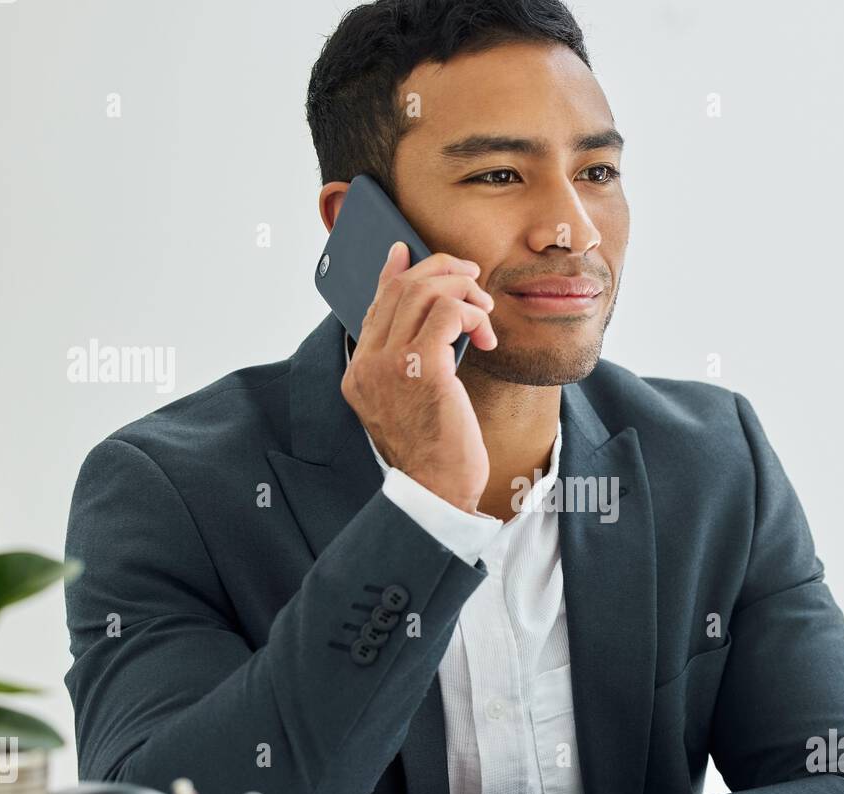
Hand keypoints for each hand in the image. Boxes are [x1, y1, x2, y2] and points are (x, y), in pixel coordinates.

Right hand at [340, 242, 497, 514]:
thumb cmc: (434, 451)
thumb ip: (412, 360)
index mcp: (358, 373)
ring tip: (484, 312)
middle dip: (440, 272)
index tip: (412, 252)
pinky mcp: (423, 369)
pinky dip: (471, 312)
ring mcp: (390, 366)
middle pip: (398, 289)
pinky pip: (448, 313)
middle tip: (472, 278)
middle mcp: (367, 365)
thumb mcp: (414, 402)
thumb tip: (432, 315)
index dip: (396, 273)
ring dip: (462, 291)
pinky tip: (485, 335)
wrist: (437, 492)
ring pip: (423, 293)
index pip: (373, 305)